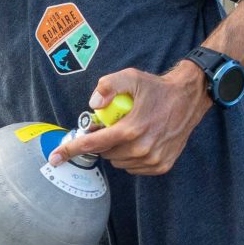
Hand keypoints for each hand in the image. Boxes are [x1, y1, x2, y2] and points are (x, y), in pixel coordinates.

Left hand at [48, 63, 210, 174]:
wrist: (189, 99)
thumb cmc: (157, 88)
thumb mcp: (130, 77)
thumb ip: (107, 85)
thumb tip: (93, 104)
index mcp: (131, 129)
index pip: (93, 144)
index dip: (71, 150)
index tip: (54, 158)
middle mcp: (142, 148)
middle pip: (104, 153)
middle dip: (101, 141)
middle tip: (111, 125)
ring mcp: (152, 160)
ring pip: (118, 162)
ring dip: (115, 149)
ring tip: (128, 131)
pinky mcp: (161, 166)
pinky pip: (133, 167)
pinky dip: (129, 156)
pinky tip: (139, 141)